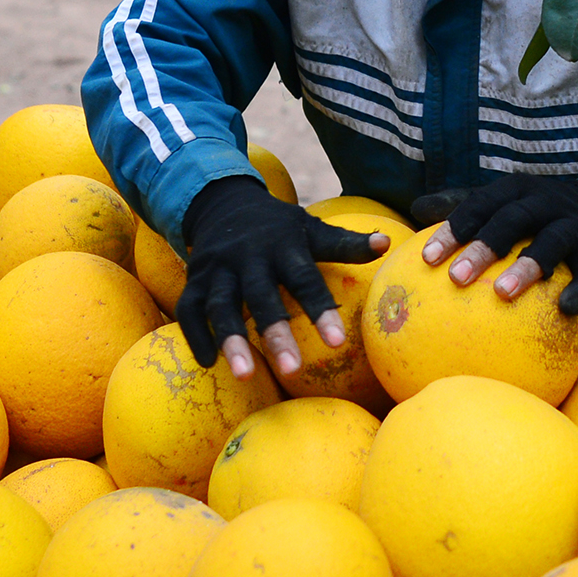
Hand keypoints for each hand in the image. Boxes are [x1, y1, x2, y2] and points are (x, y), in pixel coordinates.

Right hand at [176, 178, 390, 380]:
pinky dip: (195, 335)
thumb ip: (344, 242)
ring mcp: (216, 268)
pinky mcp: (193, 280)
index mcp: (282, 245)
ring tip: (244, 374)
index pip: (304, 278)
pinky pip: (188, 310)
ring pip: (219, 305)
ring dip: (229, 339)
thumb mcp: (309, 229)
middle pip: (260, 296)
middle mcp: (247, 256)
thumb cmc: (278, 228)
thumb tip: (388, 243)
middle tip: (292, 369)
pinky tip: (208, 363)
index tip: (336, 342)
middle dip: (275, 332)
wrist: (223, 202)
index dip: (319, 309)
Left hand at [409, 177, 577, 315]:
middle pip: (511, 220)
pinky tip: (565, 309)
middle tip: (456, 278)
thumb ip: (462, 207)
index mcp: (514, 190)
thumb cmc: (530, 215)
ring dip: (527, 266)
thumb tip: (415, 210)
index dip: (453, 229)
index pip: (478, 205)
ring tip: (503, 294)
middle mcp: (543, 202)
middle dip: (484, 247)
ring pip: (551, 242)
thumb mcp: (500, 203)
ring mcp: (572, 226)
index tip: (428, 259)